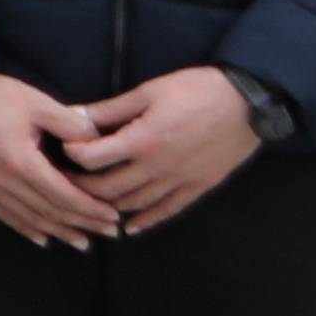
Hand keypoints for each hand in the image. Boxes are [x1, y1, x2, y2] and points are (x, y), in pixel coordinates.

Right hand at [0, 66, 119, 250]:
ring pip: (26, 218)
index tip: (113, 216)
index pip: (62, 195)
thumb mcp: (39, 102)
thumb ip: (73, 125)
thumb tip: (101, 144)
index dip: (90, 209)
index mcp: (19, 161)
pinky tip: (41, 237)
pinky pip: (3, 214)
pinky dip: (25, 228)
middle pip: (48, 212)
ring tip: (82, 242)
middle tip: (109, 233)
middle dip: (82, 224)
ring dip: (57, 232)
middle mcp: (0, 180)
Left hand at [44, 62, 266, 233]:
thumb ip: (110, 109)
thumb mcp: (149, 92)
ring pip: (134, 204)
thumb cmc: (198, 89)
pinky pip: (167, 211)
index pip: (93, 158)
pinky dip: (145, 221)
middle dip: (81, 186)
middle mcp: (159, 167)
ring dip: (109, 206)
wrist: (250, 101)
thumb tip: (73, 114)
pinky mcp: (199, 186)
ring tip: (90, 202)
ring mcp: (180, 180)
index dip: (72, 155)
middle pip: (108, 188)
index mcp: (143, 140)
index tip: (64, 150)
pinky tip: (130, 226)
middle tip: (64, 181)